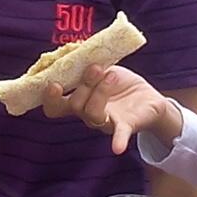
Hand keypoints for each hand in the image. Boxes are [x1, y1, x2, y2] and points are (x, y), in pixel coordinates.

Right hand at [41, 65, 180, 154]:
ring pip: (92, 113)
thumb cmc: (118, 83)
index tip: (53, 83)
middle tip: (95, 68)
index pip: (55, 107)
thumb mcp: (102, 67)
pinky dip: (117, 141)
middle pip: (74, 105)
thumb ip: (86, 61)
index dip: (49, 99)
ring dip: (100, 92)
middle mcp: (86, 114)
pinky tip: (116, 148)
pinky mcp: (125, 125)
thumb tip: (73, 47)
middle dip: (83, 85)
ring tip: (111, 75)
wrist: (147, 98)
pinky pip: (119, 135)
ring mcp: (105, 121)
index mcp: (78, 100)